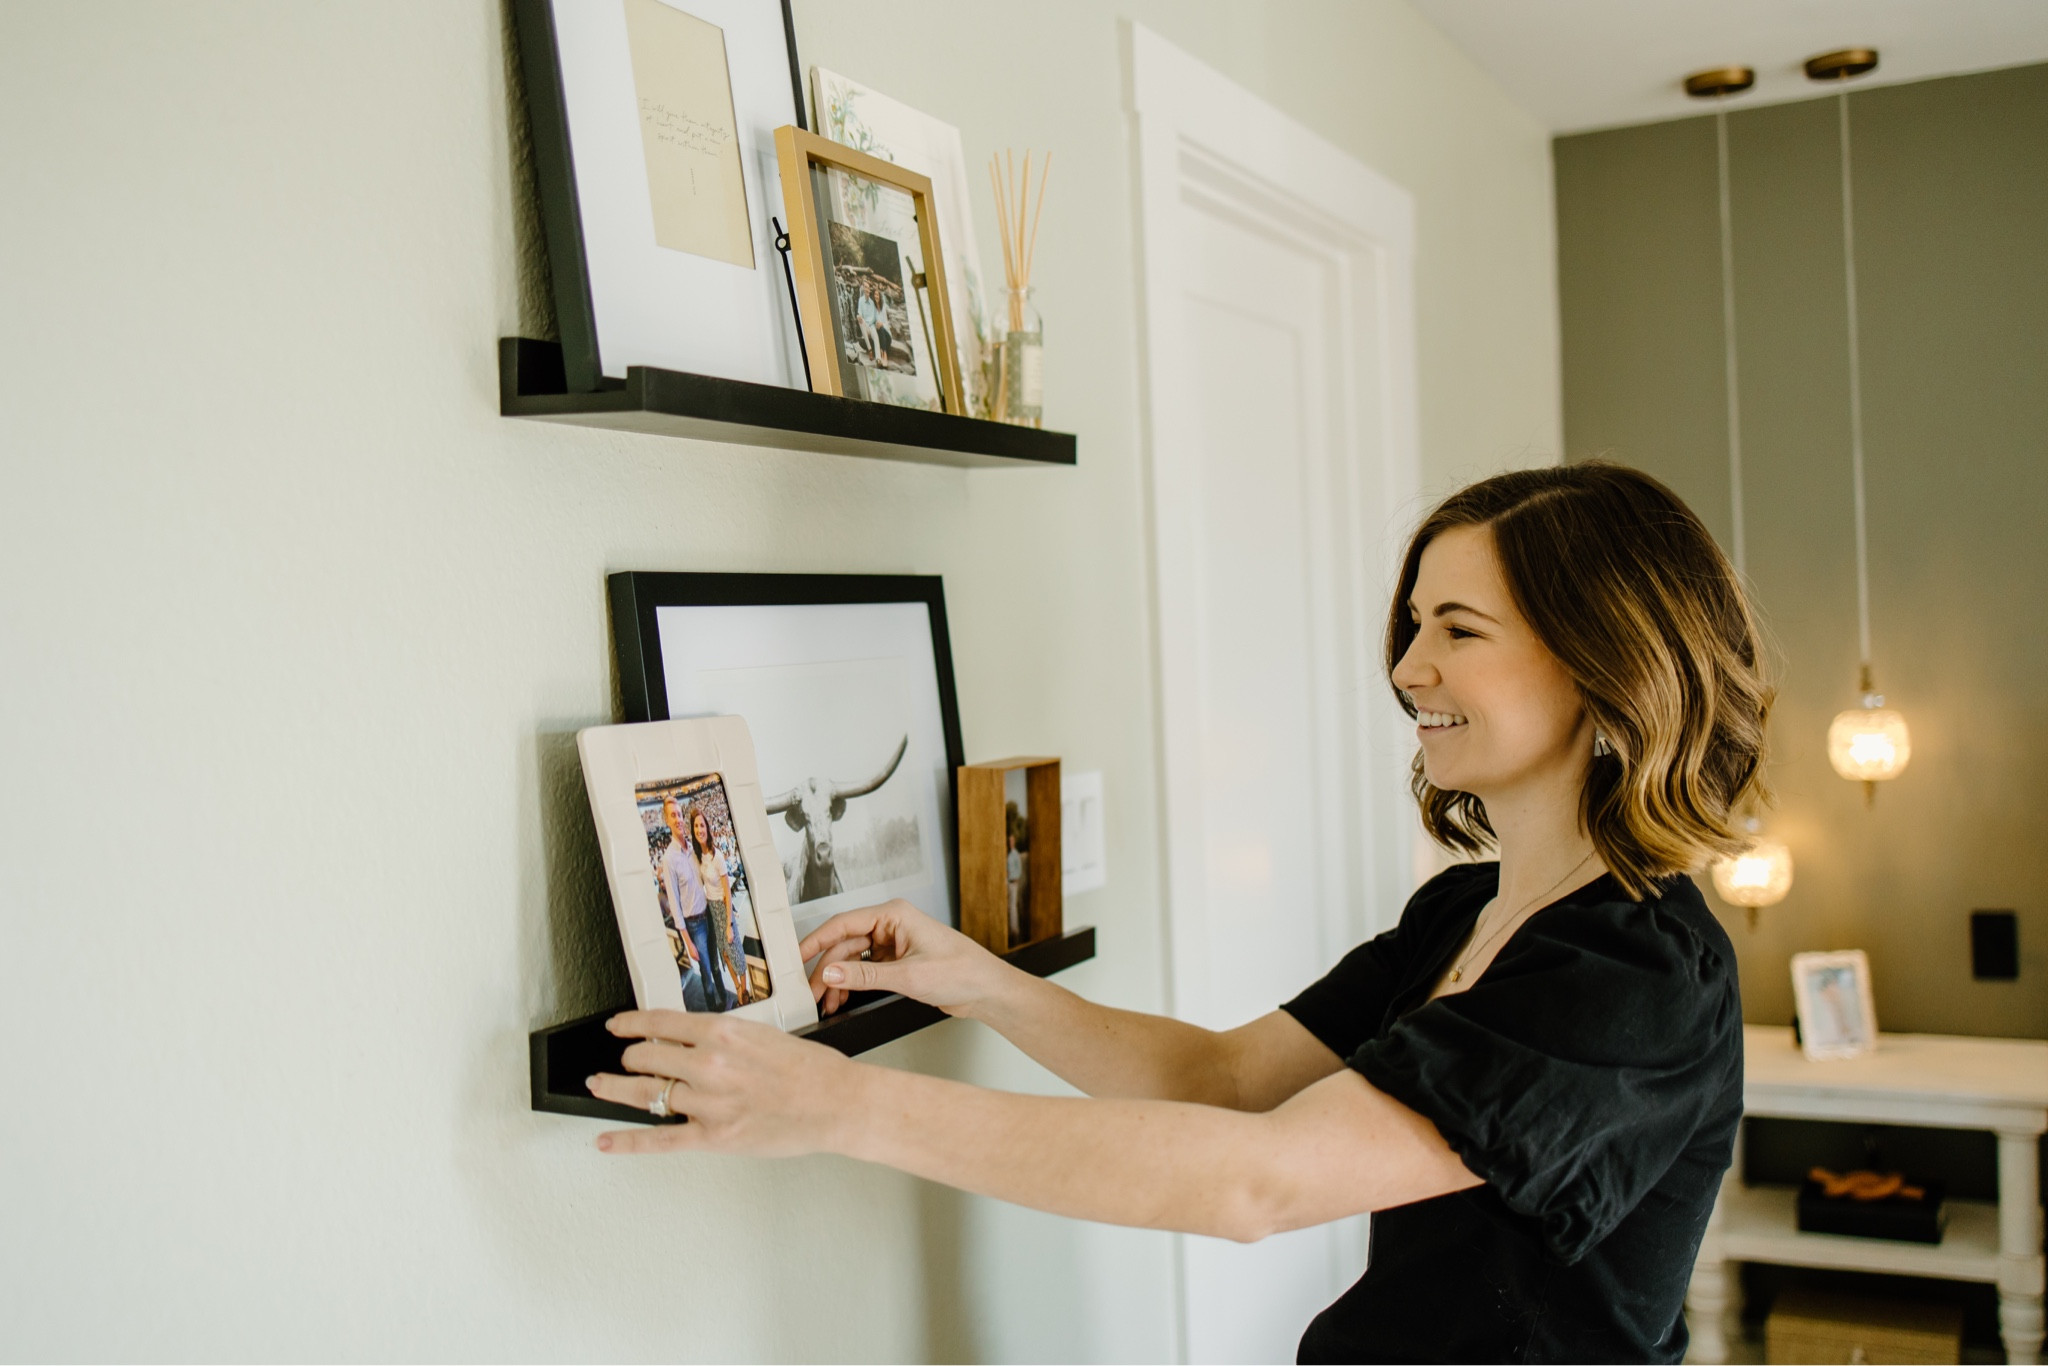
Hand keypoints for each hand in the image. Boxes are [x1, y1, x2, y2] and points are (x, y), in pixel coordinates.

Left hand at [588, 1009, 858, 1155]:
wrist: (838, 1103)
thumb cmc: (811, 1070)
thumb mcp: (764, 1035)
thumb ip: (724, 1039)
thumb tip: (688, 1042)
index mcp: (724, 1033)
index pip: (660, 1023)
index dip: (631, 1024)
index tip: (617, 1026)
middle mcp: (711, 1064)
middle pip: (646, 1057)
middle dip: (630, 1058)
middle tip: (624, 1060)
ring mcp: (709, 1103)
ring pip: (646, 1093)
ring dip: (618, 1089)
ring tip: (602, 1085)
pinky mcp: (714, 1137)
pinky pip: (660, 1139)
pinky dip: (626, 1141)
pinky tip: (605, 1140)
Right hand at [798, 898, 1008, 1018]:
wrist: (987, 990)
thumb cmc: (962, 971)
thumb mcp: (908, 976)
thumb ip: (864, 975)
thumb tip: (830, 971)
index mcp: (895, 914)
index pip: (843, 923)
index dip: (815, 940)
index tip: (796, 957)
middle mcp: (892, 925)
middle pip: (844, 944)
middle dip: (826, 969)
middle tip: (811, 992)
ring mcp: (894, 944)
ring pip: (852, 960)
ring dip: (838, 981)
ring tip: (826, 1002)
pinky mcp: (897, 962)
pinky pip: (865, 971)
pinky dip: (852, 985)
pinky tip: (842, 999)